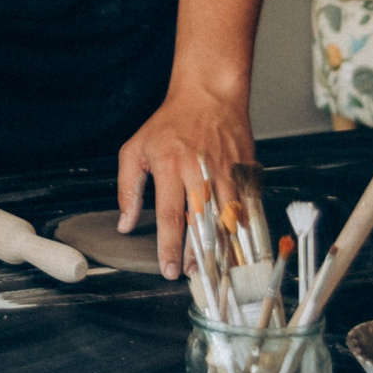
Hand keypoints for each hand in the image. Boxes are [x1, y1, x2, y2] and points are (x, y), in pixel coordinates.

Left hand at [117, 83, 255, 281]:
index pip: (170, 215)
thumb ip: (128, 188)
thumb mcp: (136, 149)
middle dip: (197, 256)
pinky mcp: (247, 173)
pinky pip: (247, 210)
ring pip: (227, 221)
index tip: (169, 270)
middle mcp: (200, 171)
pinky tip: (239, 250)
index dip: (169, 247)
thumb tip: (124, 223)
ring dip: (222, 249)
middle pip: (201, 223)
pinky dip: (244, 233)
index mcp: (170, 166)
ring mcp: (227, 173)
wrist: (209, 96)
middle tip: (192, 277)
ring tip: (214, 271)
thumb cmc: (170, 123)